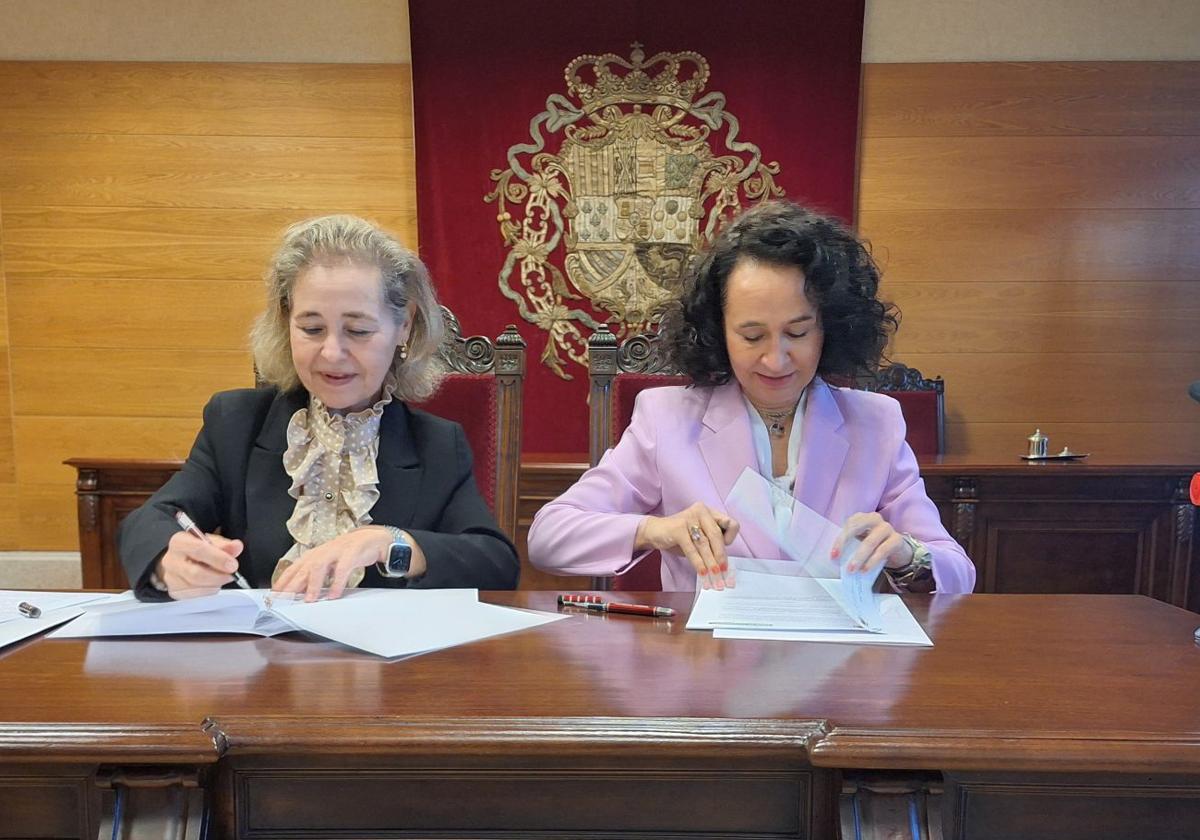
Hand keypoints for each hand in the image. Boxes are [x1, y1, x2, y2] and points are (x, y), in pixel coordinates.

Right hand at [157, 530, 243, 599]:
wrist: (181, 560)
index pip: (198, 549)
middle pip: (195, 573)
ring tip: (223, 577)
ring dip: (215, 584)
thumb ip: (225, 545)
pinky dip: (209, 591)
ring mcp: (171, 578)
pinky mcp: (175, 591)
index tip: (232, 564)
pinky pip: (195, 596)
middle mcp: (171, 560)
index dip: (218, 558)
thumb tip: (236, 546)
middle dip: (218, 576)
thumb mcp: (211, 541)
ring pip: (196, 587)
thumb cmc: (196, 550)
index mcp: (180, 542)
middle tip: (232, 575)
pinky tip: (213, 584)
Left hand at [272, 526, 424, 601]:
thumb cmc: (346, 553)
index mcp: (314, 555)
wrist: (371, 539)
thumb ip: (313, 576)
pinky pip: (343, 569)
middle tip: (284, 600)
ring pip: (319, 567)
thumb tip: (298, 594)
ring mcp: (336, 551)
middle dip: (292, 585)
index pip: (293, 568)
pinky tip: (334, 595)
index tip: (274, 596)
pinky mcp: (351, 553)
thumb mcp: (327, 564)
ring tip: (309, 600)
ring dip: (313, 584)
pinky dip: (338, 582)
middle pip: (302, 569)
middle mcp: (322, 552)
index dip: (283, 582)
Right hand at [635, 502, 738, 589]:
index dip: (731, 539)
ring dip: (711, 564)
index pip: (731, 523)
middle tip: (723, 574)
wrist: (654, 532)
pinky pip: (692, 549)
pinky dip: (698, 563)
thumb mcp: (699, 537)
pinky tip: (703, 573)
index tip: (726, 553)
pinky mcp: (678, 528)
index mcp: (710, 512)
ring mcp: (689, 518)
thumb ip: (712, 545)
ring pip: (704, 544)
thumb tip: (724, 567)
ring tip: (715, 579)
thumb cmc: (680, 536)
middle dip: (720, 558)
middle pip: (717, 536)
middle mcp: (702, 511)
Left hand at [831, 512, 912, 573]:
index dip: (840, 539)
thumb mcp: (859, 541)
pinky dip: (872, 561)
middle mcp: (874, 519)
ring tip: (851, 570)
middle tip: (838, 559)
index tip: (833, 555)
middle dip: (845, 543)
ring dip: (859, 557)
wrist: (897, 550)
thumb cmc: (873, 545)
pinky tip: (865, 570)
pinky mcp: (897, 540)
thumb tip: (835, 558)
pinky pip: (883, 550)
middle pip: (857, 527)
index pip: (848, 524)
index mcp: (862, 517)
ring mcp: (887, 528)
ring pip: (870, 541)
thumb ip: (849, 544)